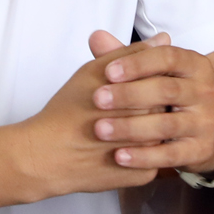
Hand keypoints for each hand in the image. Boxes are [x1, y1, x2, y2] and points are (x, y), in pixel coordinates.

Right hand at [12, 35, 163, 199]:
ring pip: (161, 135)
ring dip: (149, 130)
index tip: (130, 87)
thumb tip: (164, 38)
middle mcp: (151, 124)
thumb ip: (131, 54)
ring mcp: (150, 153)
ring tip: (122, 128)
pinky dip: (140, 154)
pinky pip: (153, 161)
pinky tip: (120, 148)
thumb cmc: (67, 110)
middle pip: (166, 108)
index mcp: (142, 96)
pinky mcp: (143, 175)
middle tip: (124, 110)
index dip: (149, 81)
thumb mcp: (94, 72)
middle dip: (149, 106)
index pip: (165, 82)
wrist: (47, 155)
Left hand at [87, 29, 213, 173]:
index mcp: (194, 65)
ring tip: (100, 130)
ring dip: (131, 127)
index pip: (168, 57)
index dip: (138, 63)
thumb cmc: (168, 96)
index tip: (108, 71)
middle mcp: (205, 91)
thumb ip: (125, 57)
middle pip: (166, 90)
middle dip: (129, 94)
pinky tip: (119, 156)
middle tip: (98, 99)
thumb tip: (97, 37)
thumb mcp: (152, 74)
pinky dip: (144, 156)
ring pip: (167, 125)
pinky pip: (170, 155)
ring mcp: (205, 122)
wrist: (205, 133)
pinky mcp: (200, 150)